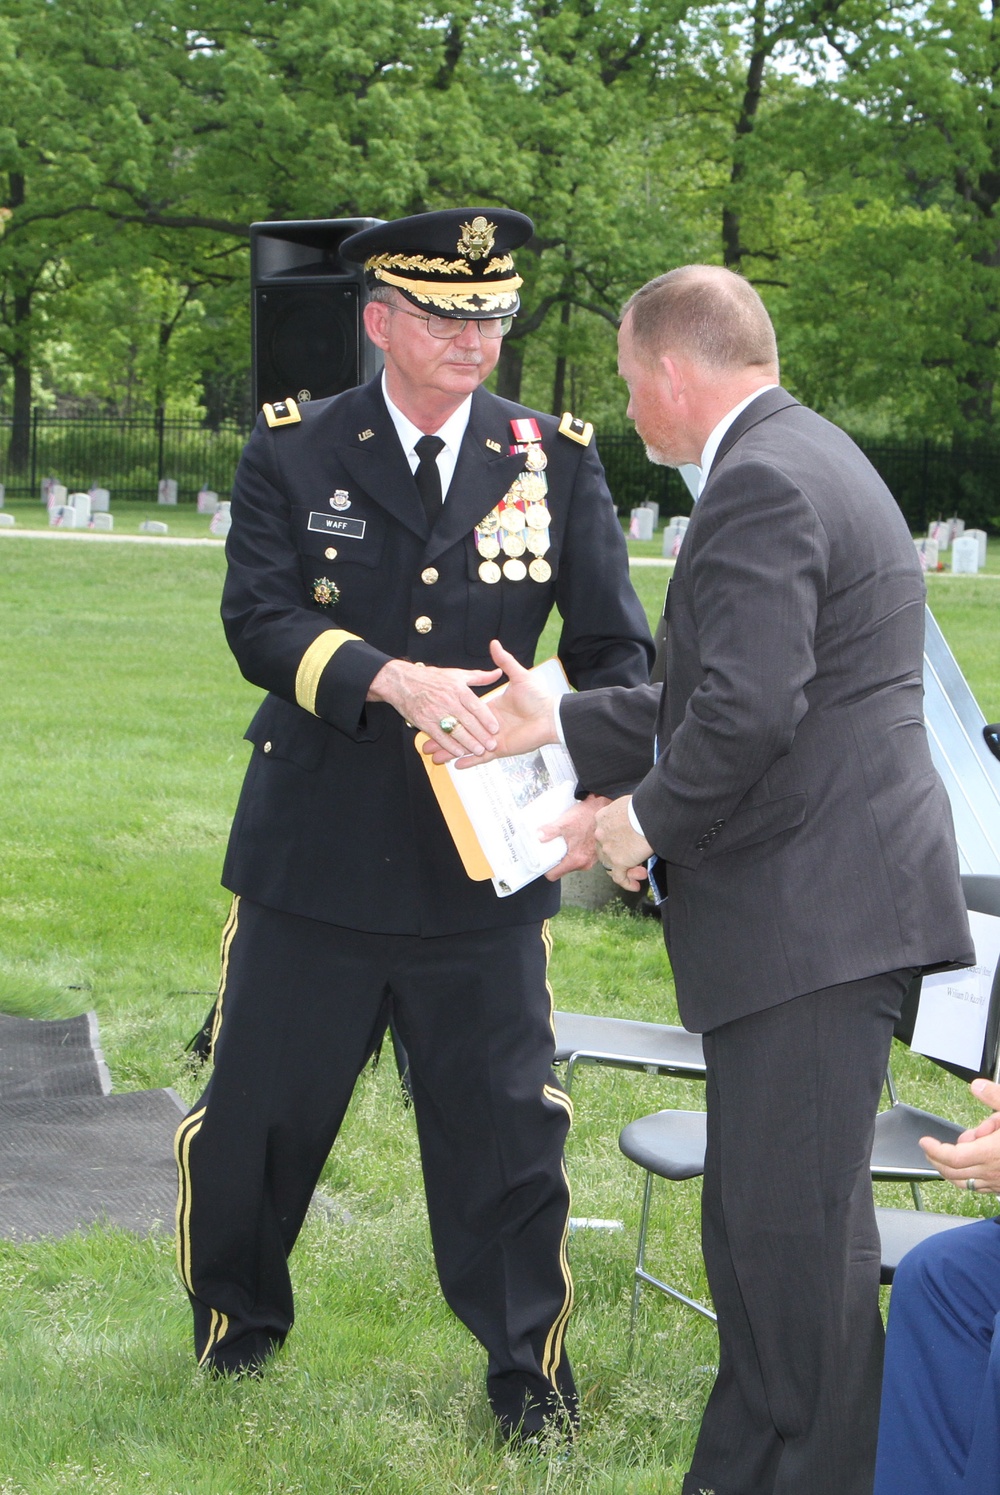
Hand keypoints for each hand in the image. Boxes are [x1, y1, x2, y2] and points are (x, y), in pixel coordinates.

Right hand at [368, 658, 501, 755]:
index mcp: (457, 689)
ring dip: (468, 743)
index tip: (495, 728)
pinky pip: (439, 736)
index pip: (475, 706)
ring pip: (455, 730)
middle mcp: (448, 701)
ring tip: (479, 751)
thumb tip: (497, 674)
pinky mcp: (424, 722)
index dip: (486, 718)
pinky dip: (449, 746)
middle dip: (481, 735)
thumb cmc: (430, 678)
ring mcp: (435, 713)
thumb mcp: (457, 674)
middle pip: (467, 721)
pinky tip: (458, 752)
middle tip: (492, 745)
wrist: (402, 682)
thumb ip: (479, 676)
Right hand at [422, 639, 558, 763]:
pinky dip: (469, 762)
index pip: (464, 713)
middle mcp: (487, 725)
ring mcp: (493, 739)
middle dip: (441, 739)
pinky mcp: (501, 749)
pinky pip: (481, 758)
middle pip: (459, 732)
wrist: (551, 717)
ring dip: (449, 751)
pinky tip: (455, 765)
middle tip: (423, 744)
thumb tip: (494, 643)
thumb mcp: (519, 676)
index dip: (448, 715)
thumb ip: (505, 661)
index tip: (432, 714)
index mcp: (489, 709)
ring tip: (432, 756)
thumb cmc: (537, 697)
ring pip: (466, 746)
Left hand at [540, 795, 610, 880]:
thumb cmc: (587, 816)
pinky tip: (571, 841)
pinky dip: (573, 851)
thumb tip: (538, 836)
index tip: (540, 860)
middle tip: (549, 848)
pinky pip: (579, 857)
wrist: (603, 808)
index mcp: (576, 859)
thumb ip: (550, 831)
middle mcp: (585, 863)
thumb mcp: (564, 822)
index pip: (554, 875)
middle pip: (562, 869)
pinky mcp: (594, 854)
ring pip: (571, 863)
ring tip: (560, 843)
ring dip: (564, 855)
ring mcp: (590, 859)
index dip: (545, 869)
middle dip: (555, 860)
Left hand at [594, 796, 652, 892]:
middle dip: (618, 856)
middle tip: (634, 859)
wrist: (651, 814)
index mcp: (601, 817)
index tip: (624, 844)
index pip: (603, 834)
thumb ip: (622, 811)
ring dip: (626, 870)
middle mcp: (600, 834)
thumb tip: (630, 813)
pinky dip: (627, 883)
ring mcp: (608, 849)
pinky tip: (635, 886)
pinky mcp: (619, 862)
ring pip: (611, 865)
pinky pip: (620, 877)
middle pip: (605, 850)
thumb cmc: (645, 805)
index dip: (613, 841)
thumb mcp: (626, 802)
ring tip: (640, 873)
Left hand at [920, 1077, 999, 1193]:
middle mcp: (995, 1173)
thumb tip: (976, 1086)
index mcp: (993, 1153)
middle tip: (932, 1147)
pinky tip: (978, 1158)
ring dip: (954, 1169)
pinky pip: (981, 1187)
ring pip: (966, 1183)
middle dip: (938, 1160)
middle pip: (954, 1173)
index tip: (926, 1141)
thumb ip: (996, 1098)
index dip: (935, 1150)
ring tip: (959, 1148)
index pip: (953, 1158)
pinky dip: (971, 1176)